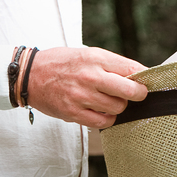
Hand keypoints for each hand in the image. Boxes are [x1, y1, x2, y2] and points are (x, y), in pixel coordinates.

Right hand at [23, 47, 147, 128]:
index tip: (146, 81)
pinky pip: (102, 122)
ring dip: (119, 106)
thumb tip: (137, 75)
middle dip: (138, 94)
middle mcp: (90, 77)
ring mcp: (82, 96)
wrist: (30, 75)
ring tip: (110, 100)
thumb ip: (111, 64)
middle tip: (136, 94)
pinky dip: (107, 119)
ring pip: (118, 108)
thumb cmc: (62, 63)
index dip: (144, 77)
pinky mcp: (73, 113)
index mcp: (96, 58)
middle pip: (130, 91)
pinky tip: (101, 111)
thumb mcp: (88, 54)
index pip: (132, 68)